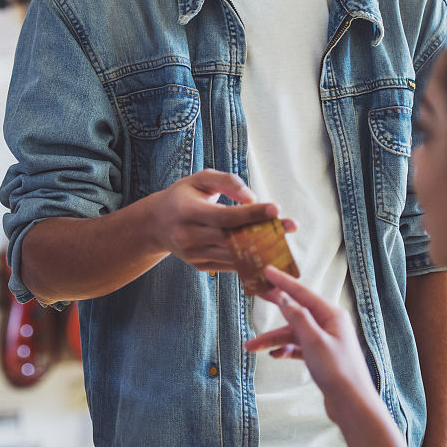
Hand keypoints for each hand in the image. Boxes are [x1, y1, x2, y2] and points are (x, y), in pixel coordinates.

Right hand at [148, 170, 294, 272]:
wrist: (155, 225)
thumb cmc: (182, 196)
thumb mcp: (199, 179)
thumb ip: (226, 182)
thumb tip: (251, 198)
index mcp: (186, 211)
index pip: (223, 216)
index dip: (250, 213)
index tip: (275, 208)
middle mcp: (188, 236)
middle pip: (232, 237)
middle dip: (263, 232)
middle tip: (291, 225)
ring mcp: (193, 255)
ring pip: (233, 255)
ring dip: (262, 250)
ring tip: (285, 241)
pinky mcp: (200, 266)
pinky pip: (230, 266)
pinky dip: (251, 262)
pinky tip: (271, 257)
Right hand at [246, 266, 379, 426]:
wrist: (352, 404)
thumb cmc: (337, 372)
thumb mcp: (314, 341)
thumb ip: (298, 318)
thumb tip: (285, 299)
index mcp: (332, 315)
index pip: (302, 293)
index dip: (283, 282)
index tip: (267, 271)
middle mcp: (330, 325)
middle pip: (297, 312)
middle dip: (275, 308)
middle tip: (256, 295)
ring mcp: (326, 341)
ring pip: (294, 333)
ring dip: (273, 339)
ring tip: (251, 347)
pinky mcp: (321, 357)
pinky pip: (298, 347)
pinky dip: (286, 350)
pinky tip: (274, 355)